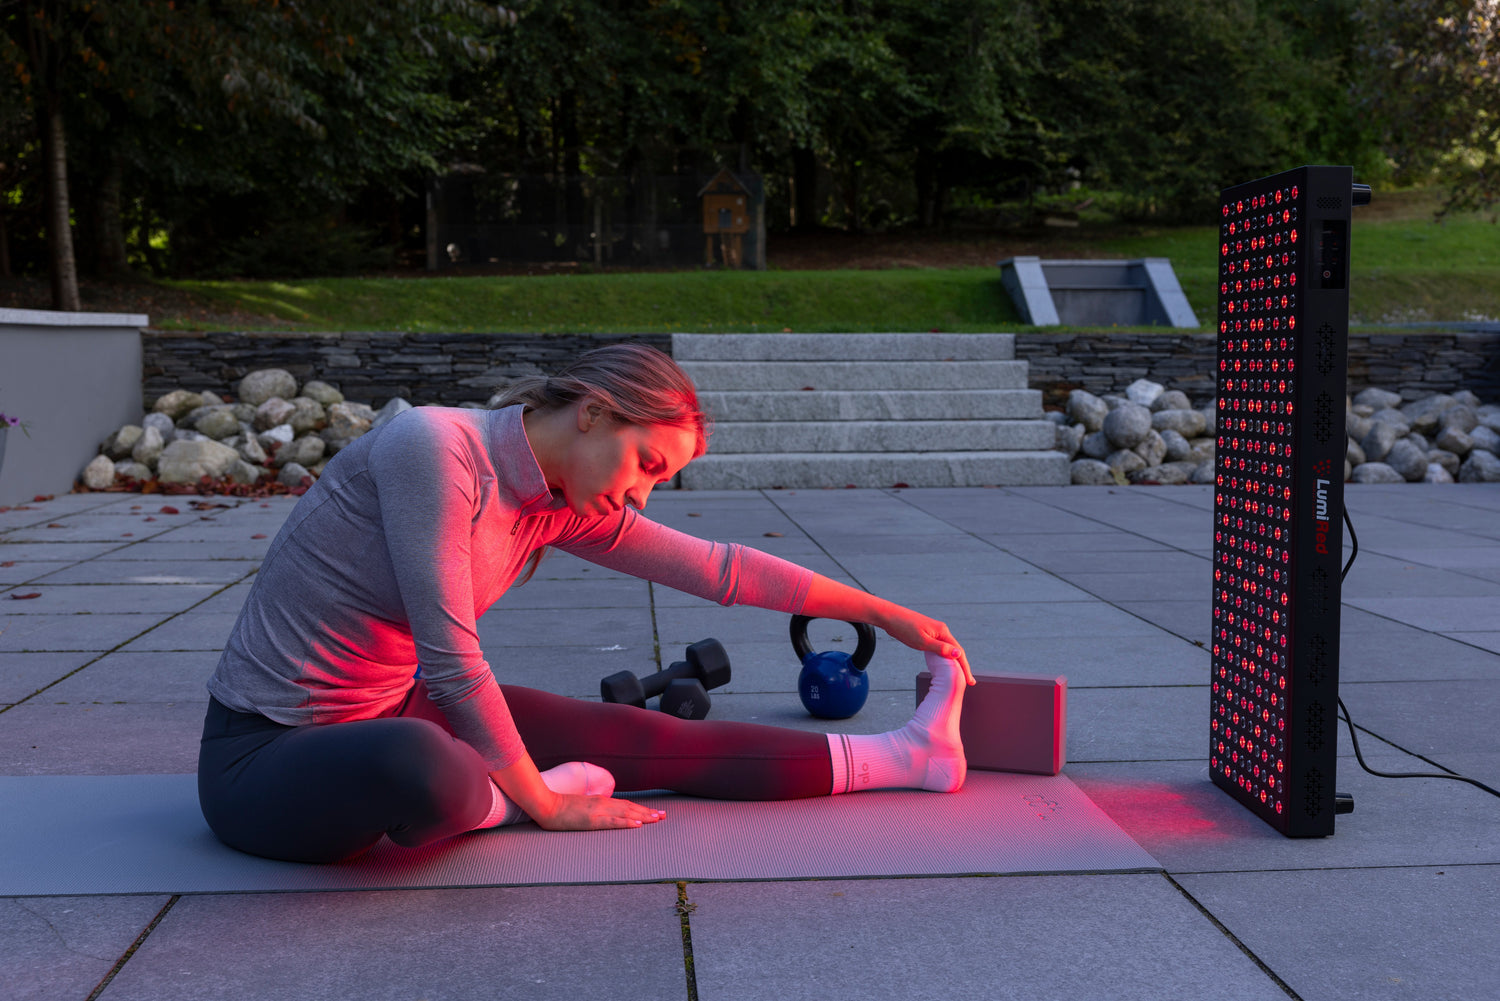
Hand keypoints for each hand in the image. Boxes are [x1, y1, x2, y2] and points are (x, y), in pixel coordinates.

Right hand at [531, 792, 665, 831]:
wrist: (546, 804)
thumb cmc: (560, 807)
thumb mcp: (580, 807)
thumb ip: (592, 809)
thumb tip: (600, 814)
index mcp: (600, 801)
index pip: (625, 805)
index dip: (641, 808)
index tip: (654, 812)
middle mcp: (603, 804)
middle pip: (630, 807)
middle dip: (648, 812)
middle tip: (664, 815)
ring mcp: (598, 811)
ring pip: (626, 813)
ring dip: (643, 815)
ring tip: (658, 818)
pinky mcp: (592, 820)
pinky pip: (613, 822)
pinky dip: (626, 822)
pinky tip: (637, 824)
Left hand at [877, 607, 974, 684]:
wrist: (889, 616)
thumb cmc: (904, 628)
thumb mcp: (923, 642)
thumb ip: (940, 649)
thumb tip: (958, 654)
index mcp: (943, 631)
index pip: (959, 652)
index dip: (965, 667)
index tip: (970, 681)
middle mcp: (941, 630)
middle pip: (956, 650)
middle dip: (962, 666)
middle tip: (968, 681)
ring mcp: (934, 631)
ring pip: (948, 648)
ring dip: (955, 661)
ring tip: (960, 675)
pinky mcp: (927, 633)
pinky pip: (940, 646)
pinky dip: (945, 656)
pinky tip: (944, 663)